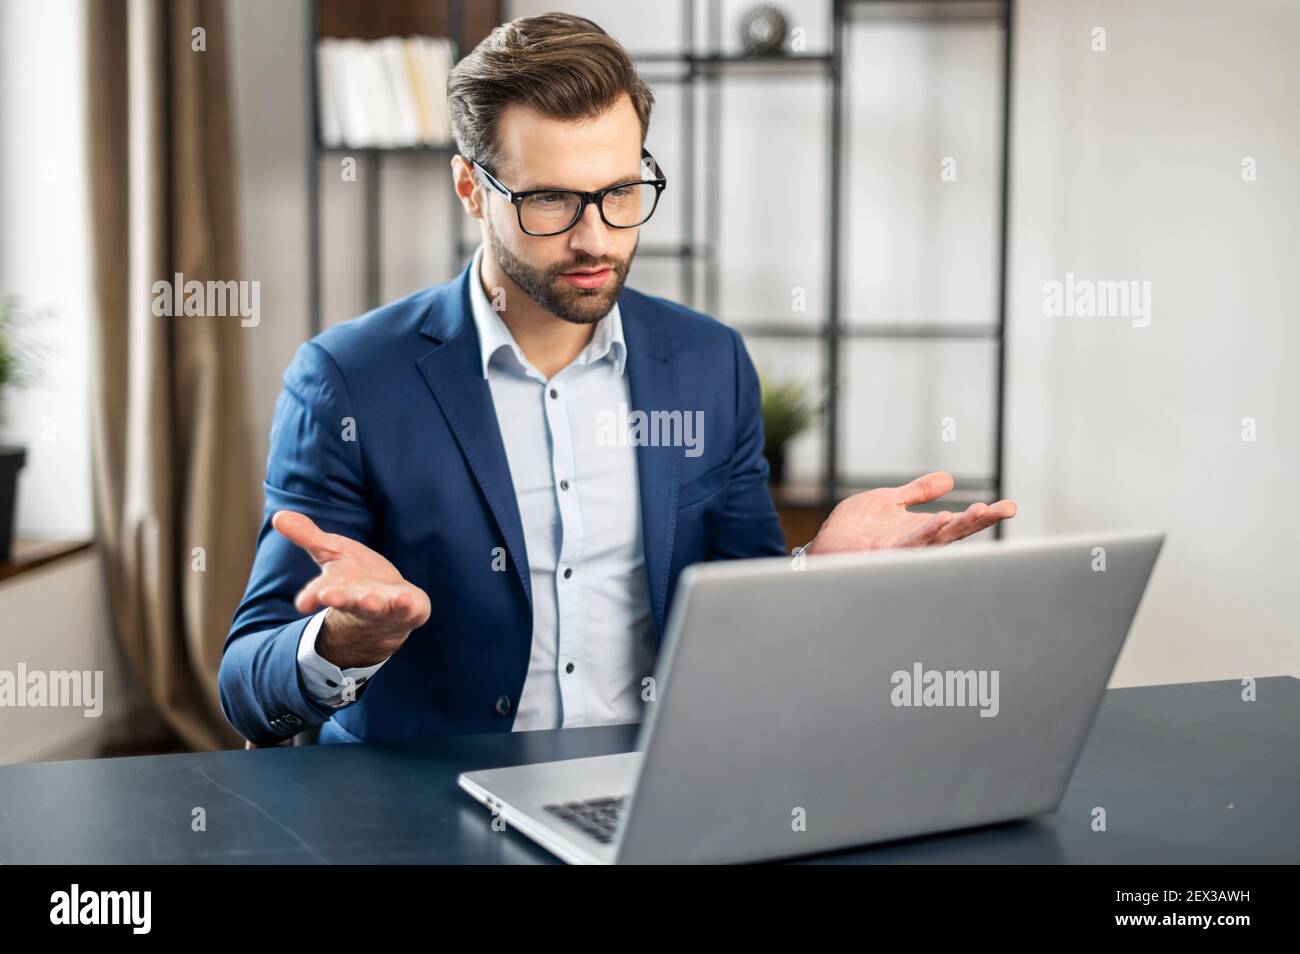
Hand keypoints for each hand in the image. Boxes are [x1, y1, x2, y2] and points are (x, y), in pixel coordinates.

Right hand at [272, 510, 430, 668]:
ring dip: (372, 604)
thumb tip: (277, 516)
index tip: (302, 602)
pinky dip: (407, 605)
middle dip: (339, 599)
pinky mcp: (408, 610)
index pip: (319, 593)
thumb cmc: (356, 578)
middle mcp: (358, 601)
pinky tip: (406, 599)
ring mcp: (384, 608)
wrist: (389, 608)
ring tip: (369, 600)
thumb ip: (308, 537)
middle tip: (329, 596)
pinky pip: (409, 610)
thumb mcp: (332, 553)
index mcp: (337, 588)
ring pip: (376, 607)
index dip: (311, 596)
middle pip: (346, 601)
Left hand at [805, 471, 1015, 554]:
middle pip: (956, 532)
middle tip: (1006, 509)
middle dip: (981, 522)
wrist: (826, 545)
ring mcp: (901, 551)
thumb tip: (950, 479)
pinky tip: (941, 520)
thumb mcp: (890, 501)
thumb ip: (919, 492)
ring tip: (979, 512)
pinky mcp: (882, 553)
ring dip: (958, 526)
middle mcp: (918, 543)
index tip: (1010, 506)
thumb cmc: (856, 529)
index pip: (959, 522)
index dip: (984, 516)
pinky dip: (926, 533)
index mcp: (923, 530)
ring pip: (936, 539)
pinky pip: (908, 544)